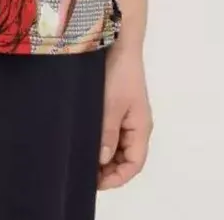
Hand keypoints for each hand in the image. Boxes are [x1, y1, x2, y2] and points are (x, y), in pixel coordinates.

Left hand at [97, 40, 152, 189]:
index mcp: (141, 127)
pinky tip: (85, 140)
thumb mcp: (111, 104)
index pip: (134, 164)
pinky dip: (101, 140)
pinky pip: (111, 131)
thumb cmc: (119, 72)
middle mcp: (136, 125)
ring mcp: (126, 115)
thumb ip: (107, 133)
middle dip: (109, 169)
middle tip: (84, 173)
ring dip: (104, 155)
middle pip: (126, 157)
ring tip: (82, 159)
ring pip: (117, 145)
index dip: (117, 177)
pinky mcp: (116, 105)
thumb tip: (103, 160)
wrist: (118, 41)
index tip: (96, 183)